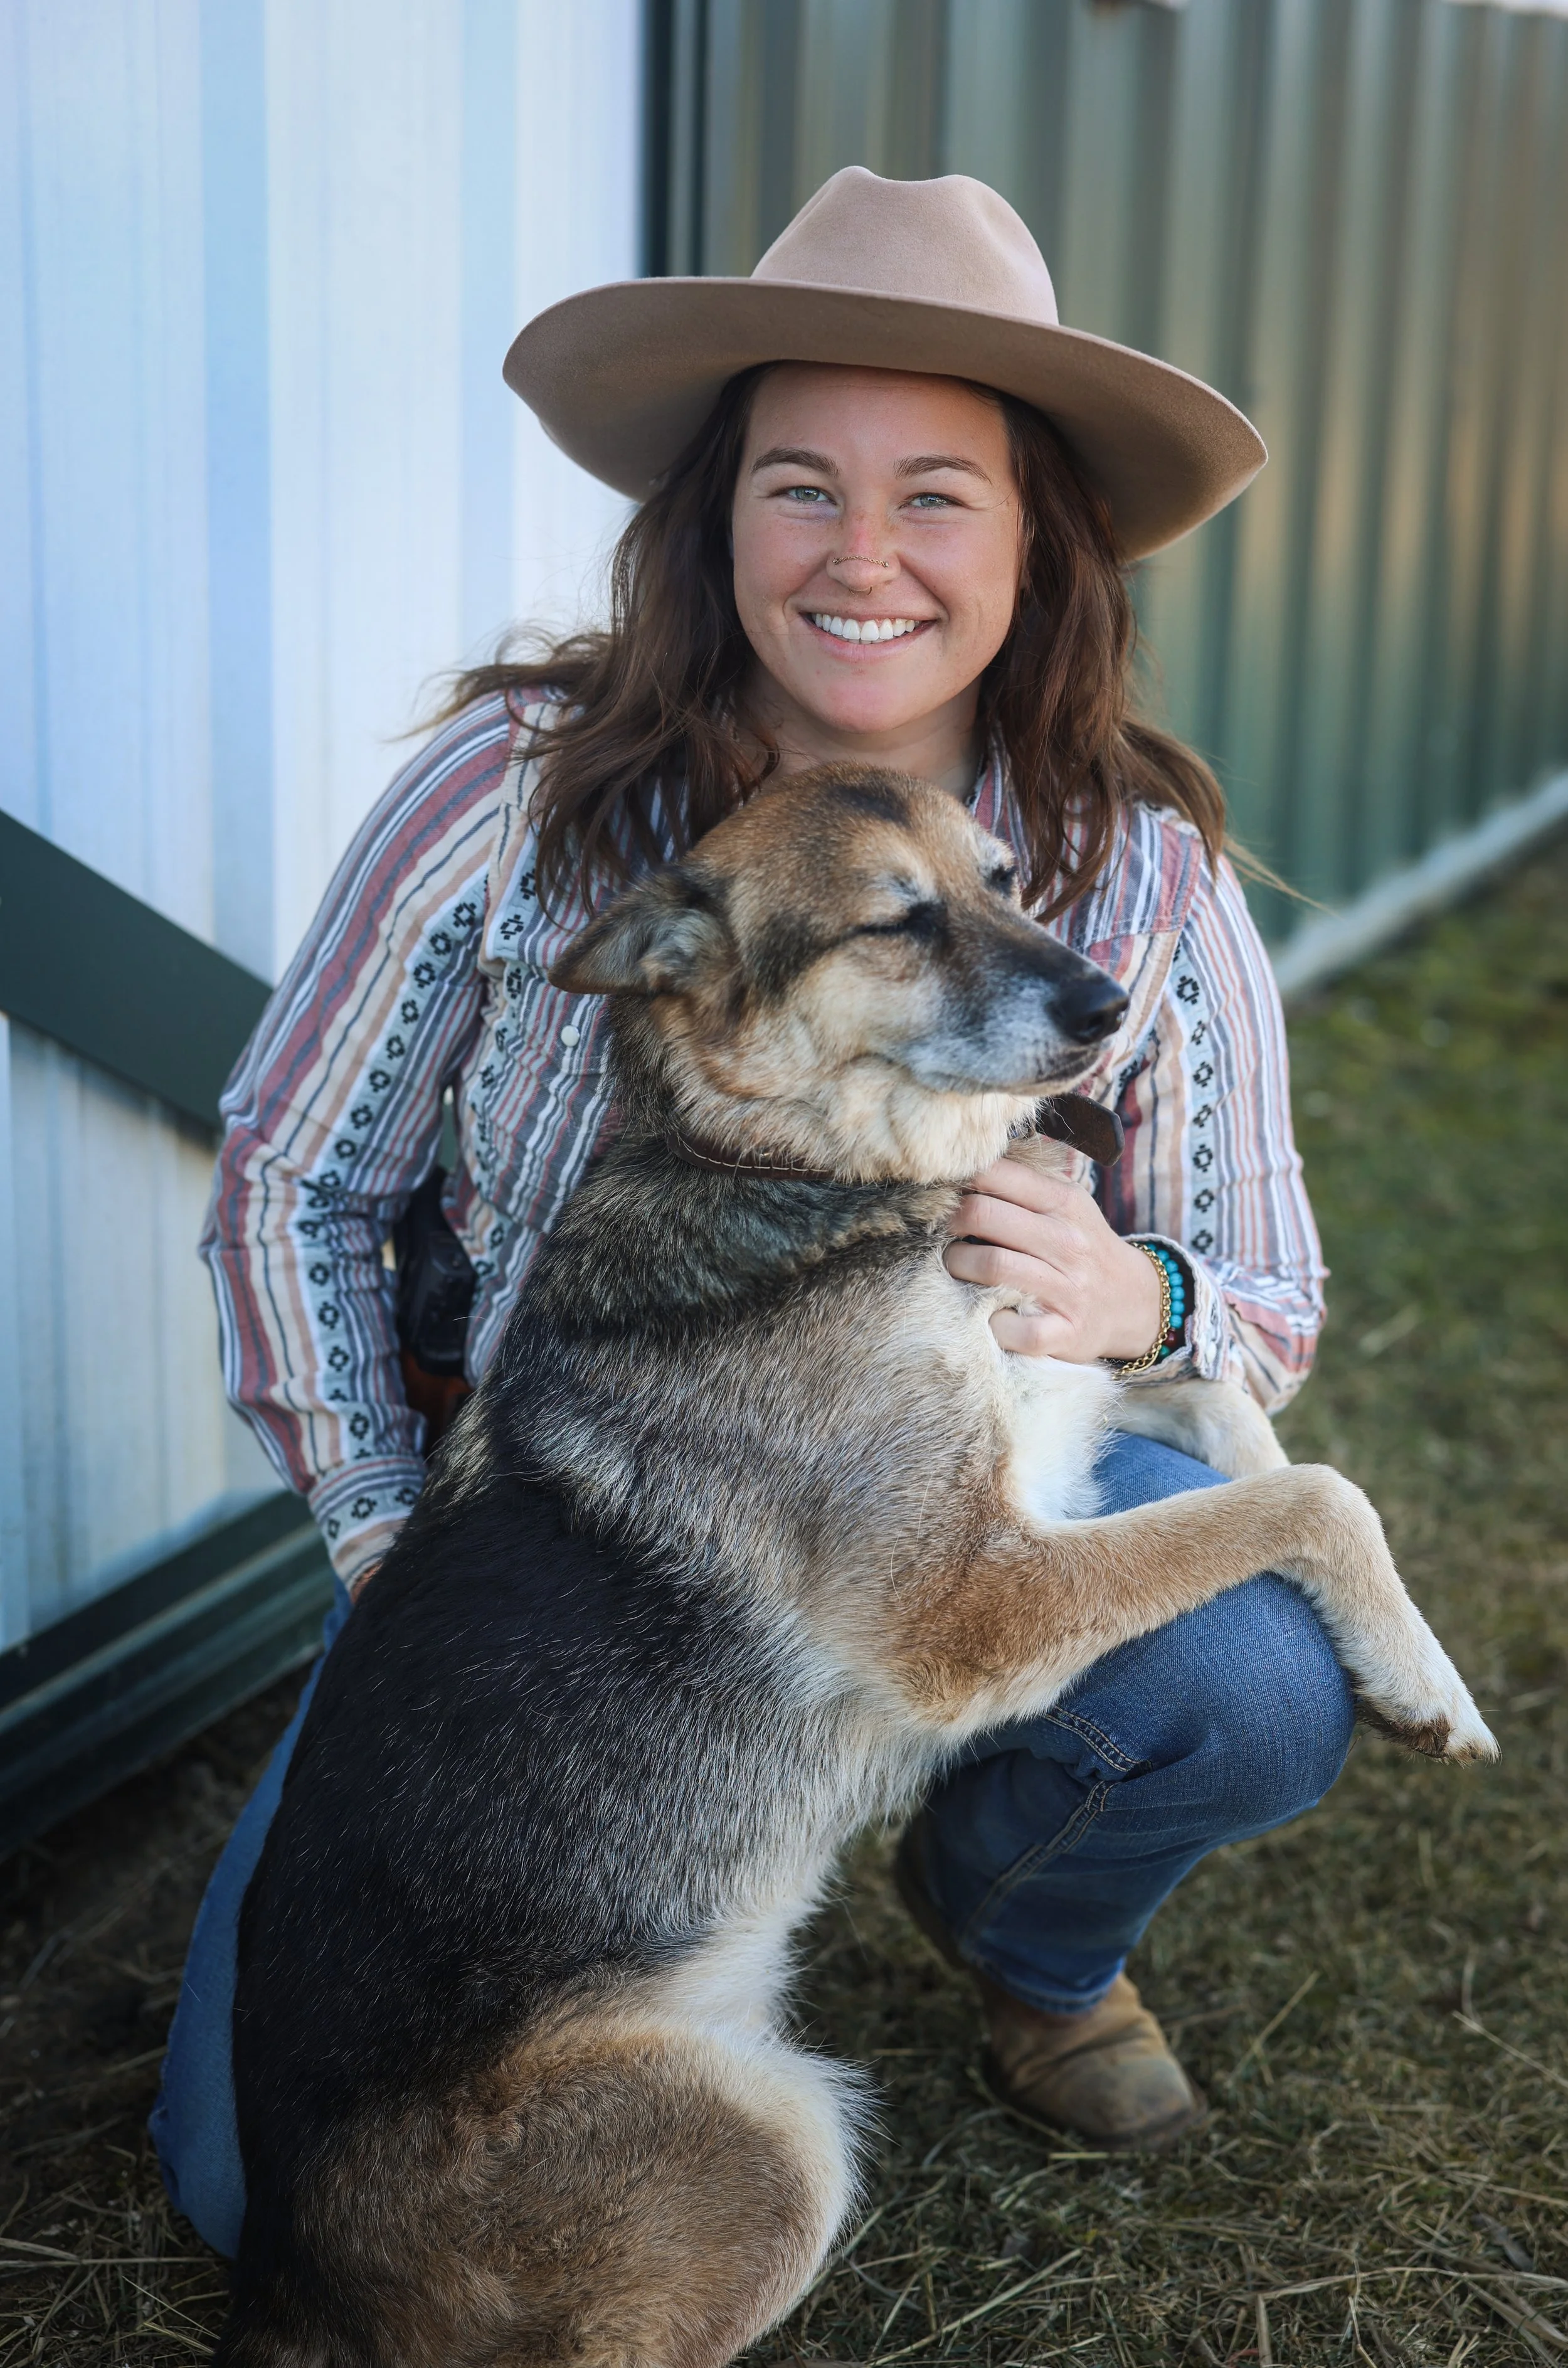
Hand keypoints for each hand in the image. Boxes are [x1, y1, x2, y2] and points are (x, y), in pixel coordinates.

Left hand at [943, 1152, 1163, 1360]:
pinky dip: (989, 1322)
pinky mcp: (1064, 1332)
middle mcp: (1067, 1242)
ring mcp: (1067, 1289)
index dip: (959, 1182)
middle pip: (982, 1216)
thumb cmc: (1082, 1247)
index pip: (996, 1175)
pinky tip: (987, 1314)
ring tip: (958, 1266)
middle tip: (948, 1233)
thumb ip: (1024, 1183)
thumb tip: (966, 1163)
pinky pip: (1010, 1328)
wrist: (1134, 1302)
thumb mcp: (1067, 1204)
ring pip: (991, 1265)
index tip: (949, 1195)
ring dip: (959, 1265)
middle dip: (951, 1223)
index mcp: (1064, 1202)